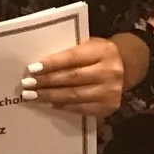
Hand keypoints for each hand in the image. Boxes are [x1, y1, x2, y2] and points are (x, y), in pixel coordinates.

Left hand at [22, 35, 138, 117]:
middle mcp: (109, 72)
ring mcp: (110, 91)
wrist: (127, 65)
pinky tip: (48, 104)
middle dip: (46, 82)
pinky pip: (81, 108)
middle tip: (27, 84)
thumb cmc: (98, 53)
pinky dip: (62, 106)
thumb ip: (69, 53)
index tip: (31, 68)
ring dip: (50, 96)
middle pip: (72, 78)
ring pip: (74, 95)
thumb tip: (39, 65)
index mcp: (102, 51)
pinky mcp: (108, 107)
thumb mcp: (88, 45)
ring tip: (32, 96)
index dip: (51, 64)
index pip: (72, 58)